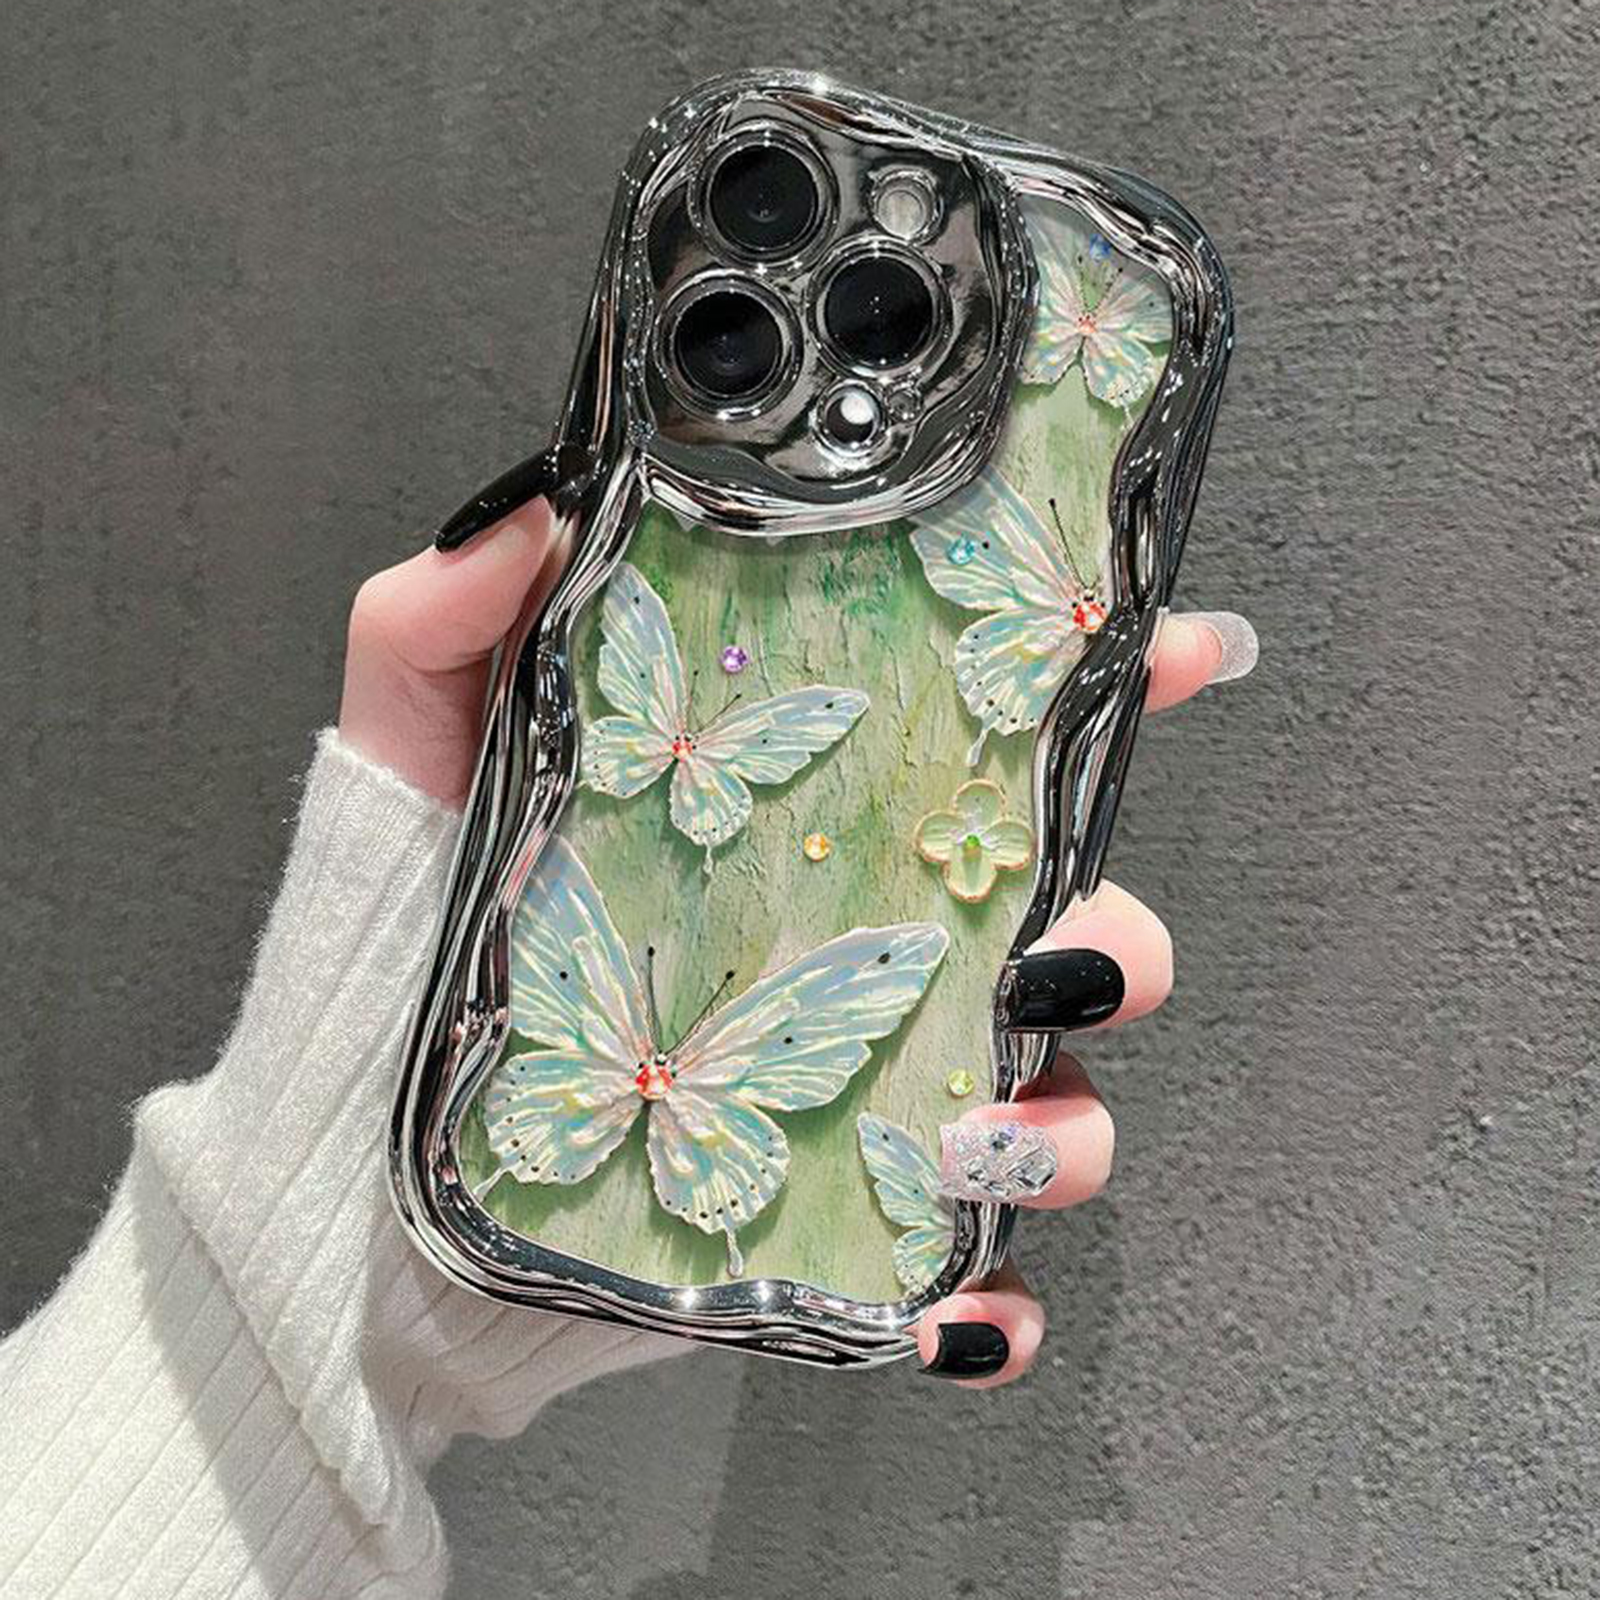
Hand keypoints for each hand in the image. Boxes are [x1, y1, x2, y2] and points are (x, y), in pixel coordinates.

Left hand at [338, 505, 1256, 1383]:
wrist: (352, 1165)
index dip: (1103, 689)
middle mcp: (861, 954)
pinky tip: (954, 1314)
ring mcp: (858, 1096)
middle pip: (1067, 930)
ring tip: (977, 1136)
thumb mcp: (412, 756)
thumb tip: (528, 516)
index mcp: (808, 827)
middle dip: (1119, 935)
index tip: (1163, 649)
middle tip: (1056, 949)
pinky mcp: (829, 1230)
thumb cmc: (404, 943)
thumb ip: (437, 625)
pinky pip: (957, 1279)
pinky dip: (988, 1308)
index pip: (989, 746)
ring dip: (1063, 1126)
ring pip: (1046, 1102)